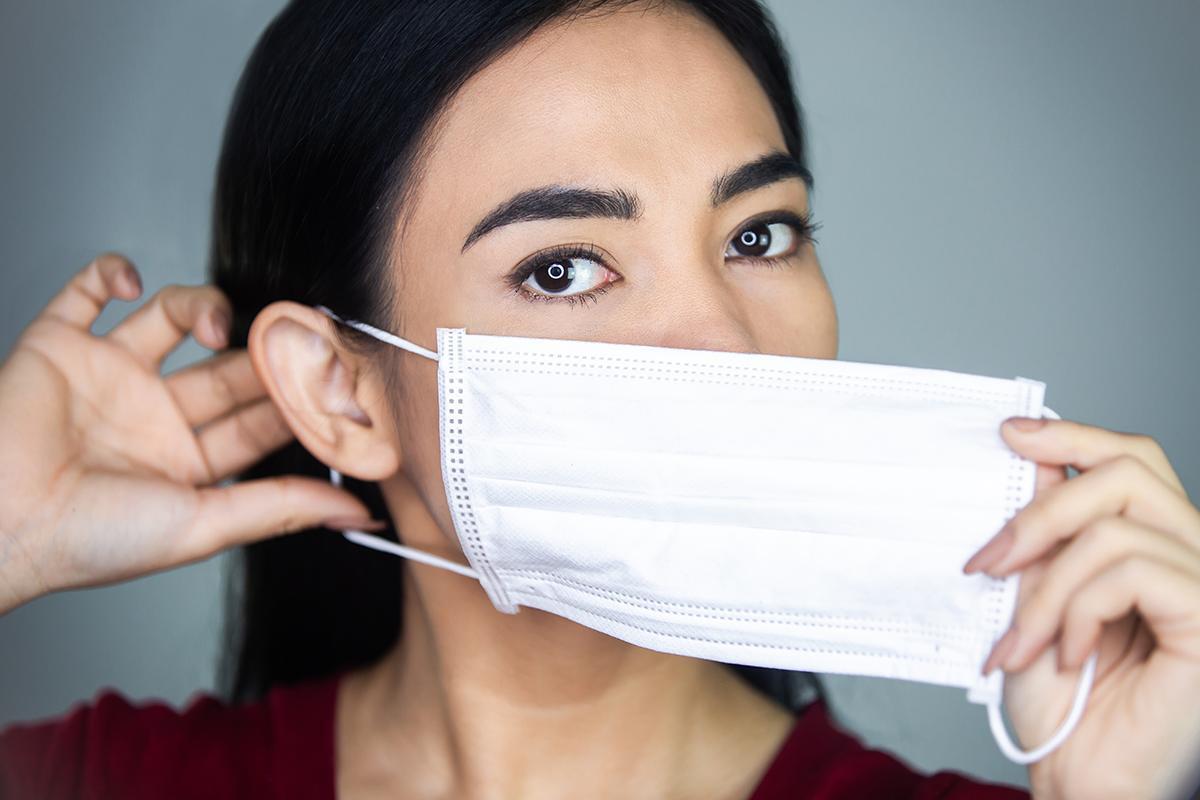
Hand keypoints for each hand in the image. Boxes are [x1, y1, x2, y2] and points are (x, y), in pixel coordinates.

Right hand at [0, 254, 374, 612]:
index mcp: (189, 461)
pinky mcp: (57, 346)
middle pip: (226, 366)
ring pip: (169, 318)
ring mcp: (107, 377)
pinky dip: (110, 272)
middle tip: (294, 328)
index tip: (332, 376)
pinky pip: (87, 291)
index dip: (295, 397)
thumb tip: (359, 512)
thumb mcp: (202, 525)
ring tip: (212, 323)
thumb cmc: (91, 539)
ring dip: (200, 305)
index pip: (259, 418)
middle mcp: (154, 415)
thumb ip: (281, 509)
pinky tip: (132, 284)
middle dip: (260, 348)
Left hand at [962, 416, 1199, 798]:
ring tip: (1023, 640)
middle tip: (988, 562)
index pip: (1133, 457)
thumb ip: (1045, 532)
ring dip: (1047, 588)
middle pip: (1128, 471)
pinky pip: (1132, 574)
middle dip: (1041, 512)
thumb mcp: (1035, 596)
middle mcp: (1193, 553)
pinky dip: (1080, 612)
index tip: (1009, 434)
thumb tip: (1033, 458)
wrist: (1080, 776)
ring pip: (1115, 529)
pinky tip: (1069, 655)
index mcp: (1156, 540)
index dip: (1074, 435)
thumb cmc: (1061, 697)